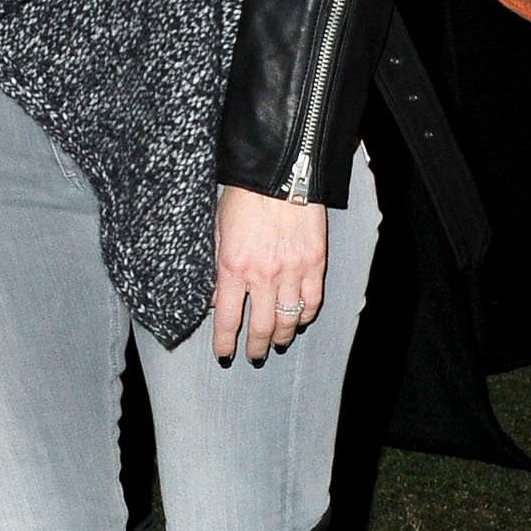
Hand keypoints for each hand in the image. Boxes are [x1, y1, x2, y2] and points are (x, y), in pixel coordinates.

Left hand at [212, 184, 325, 363]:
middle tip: (253, 355)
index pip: (228, 320)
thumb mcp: (217, 232)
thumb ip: (217, 269)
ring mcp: (291, 272)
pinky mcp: (314, 263)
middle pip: (260, 328)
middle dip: (255, 347)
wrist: (279, 174)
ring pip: (288, 320)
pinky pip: (312, 302)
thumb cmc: (244, 198)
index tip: (224, 354)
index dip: (225, 343)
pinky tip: (300, 320)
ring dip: (282, 337)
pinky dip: (305, 316)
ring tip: (278, 344)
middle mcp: (262, 276)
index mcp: (233, 268)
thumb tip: (216, 300)